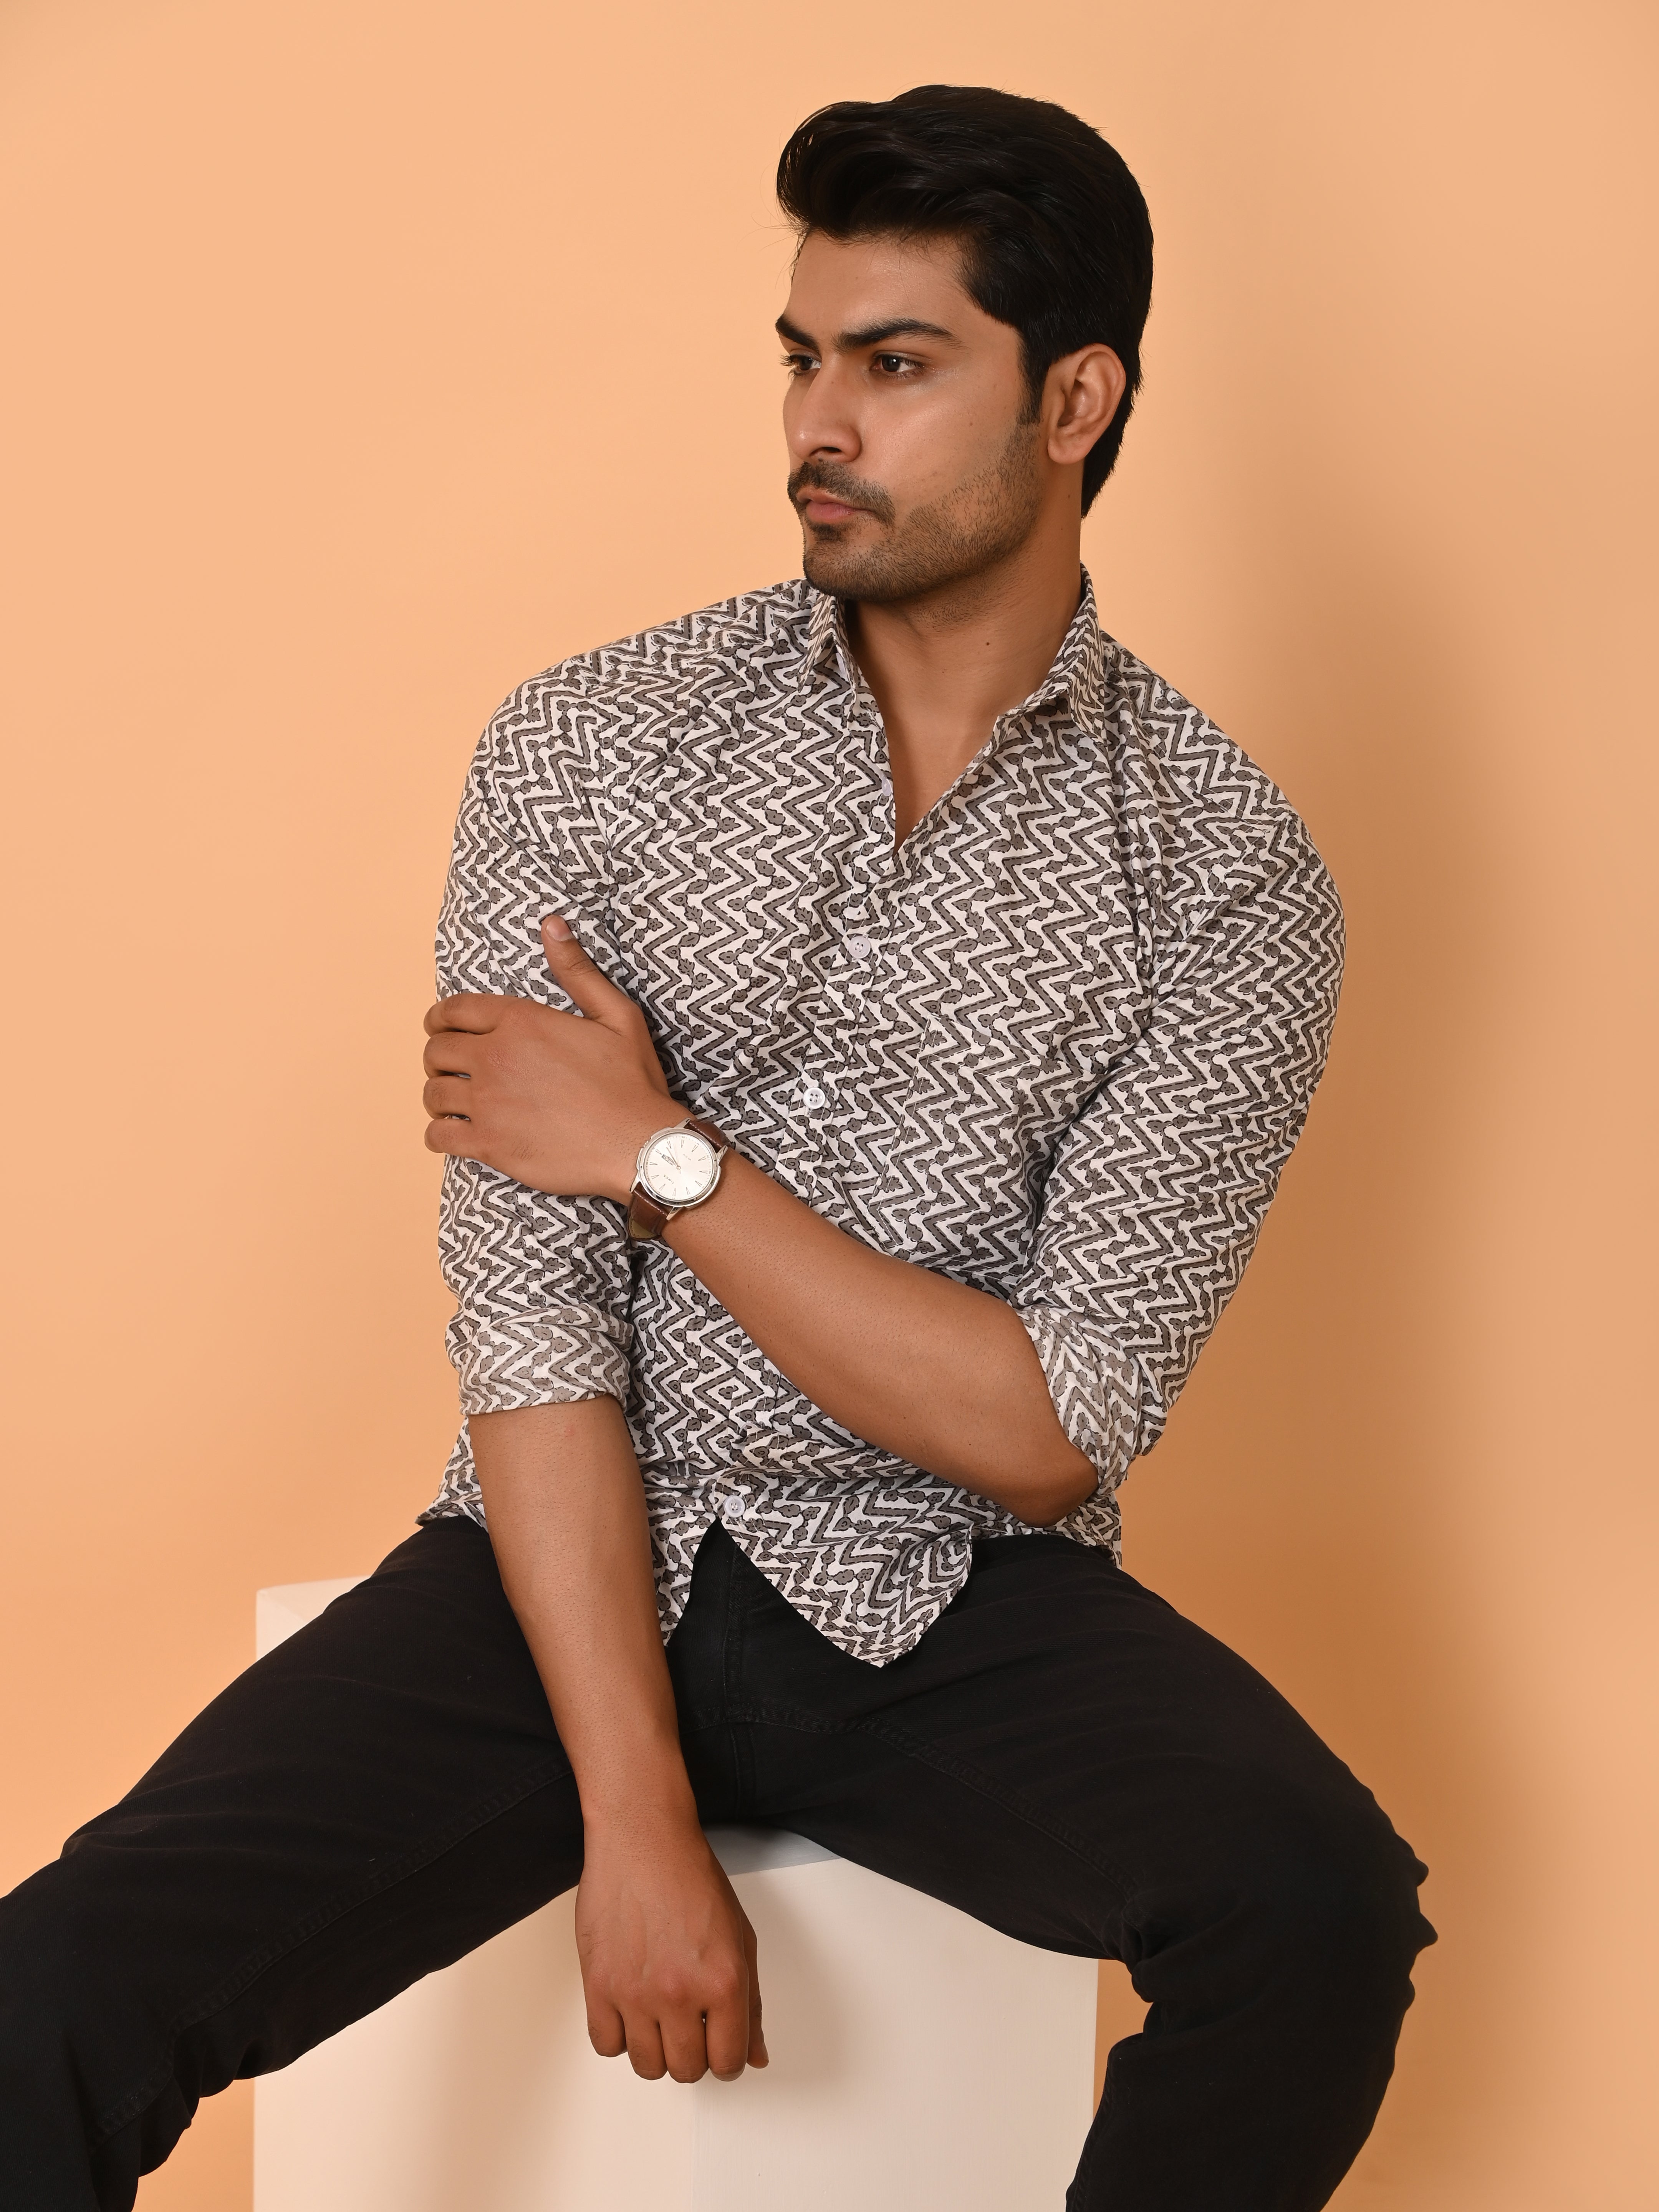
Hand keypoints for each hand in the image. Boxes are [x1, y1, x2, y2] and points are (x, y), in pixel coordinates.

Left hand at [423, 917, 673, 1200]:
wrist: (639, 1145)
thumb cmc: (632, 1082)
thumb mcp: (616, 1014)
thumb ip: (577, 970)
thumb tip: (552, 924)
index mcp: (522, 1022)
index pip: (453, 1010)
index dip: (439, 1017)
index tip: (439, 1027)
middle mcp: (496, 1058)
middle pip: (436, 1050)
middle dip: (438, 1056)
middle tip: (450, 1066)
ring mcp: (489, 1103)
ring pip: (433, 1093)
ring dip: (437, 1094)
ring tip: (451, 1101)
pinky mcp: (488, 1144)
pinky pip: (438, 1136)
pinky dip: (438, 1134)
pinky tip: (452, 1133)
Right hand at [576, 1811, 767, 2081]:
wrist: (643, 1841)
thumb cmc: (691, 1878)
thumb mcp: (740, 1938)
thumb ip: (751, 2003)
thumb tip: (754, 2056)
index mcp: (724, 1982)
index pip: (728, 2062)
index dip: (726, 2058)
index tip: (719, 2045)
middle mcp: (680, 1993)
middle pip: (686, 2070)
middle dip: (693, 2053)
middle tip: (690, 2023)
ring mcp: (635, 1993)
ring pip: (647, 2066)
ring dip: (656, 2048)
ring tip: (660, 2014)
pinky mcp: (598, 1985)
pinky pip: (607, 2044)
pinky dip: (619, 2035)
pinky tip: (631, 2008)